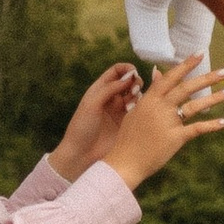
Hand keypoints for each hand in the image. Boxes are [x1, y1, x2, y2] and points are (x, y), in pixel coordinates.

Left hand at [48, 61, 143, 180]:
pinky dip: (141, 106)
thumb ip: (109, 89)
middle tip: (135, 89)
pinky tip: (138, 110)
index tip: (134, 72)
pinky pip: (138, 110)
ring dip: (138, 93)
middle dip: (135, 81)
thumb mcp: (91, 104)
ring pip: (135, 95)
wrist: (81, 154)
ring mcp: (120, 111)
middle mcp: (111, 98)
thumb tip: (129, 77)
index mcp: (99, 90)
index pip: (116, 71)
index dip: (126, 69)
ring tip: (134, 101)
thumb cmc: (81, 127)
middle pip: (128, 82)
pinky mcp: (127, 123)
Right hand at [95, 51, 223, 189]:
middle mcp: (160, 107)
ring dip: (215, 98)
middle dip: (208, 78)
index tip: (201, 53)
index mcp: (150, 98)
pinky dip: (212, 125)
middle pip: (187, 87)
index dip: (187, 64)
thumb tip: (157, 71)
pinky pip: (197, 128)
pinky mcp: (175, 138)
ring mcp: (168, 122)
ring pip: (195, 105)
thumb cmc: (129, 136)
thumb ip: (150, 91)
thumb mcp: (137, 109)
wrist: (125, 161)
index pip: (172, 77)